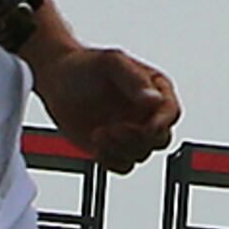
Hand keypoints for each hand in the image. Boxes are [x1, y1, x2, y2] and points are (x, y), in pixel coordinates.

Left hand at [33, 44, 180, 172]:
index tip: (147, 129)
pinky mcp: (113, 147)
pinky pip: (123, 165)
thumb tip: (155, 100)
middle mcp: (147, 114)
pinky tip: (97, 147)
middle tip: (112, 130)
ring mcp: (130, 132)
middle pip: (160, 139)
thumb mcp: (111, 63)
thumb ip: (134, 79)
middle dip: (137, 139)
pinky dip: (111, 161)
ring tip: (98, 133)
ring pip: (141, 154)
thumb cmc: (85, 65)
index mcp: (155, 90)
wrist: (57, 79)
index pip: (171, 112)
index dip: (162, 123)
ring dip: (120, 149)